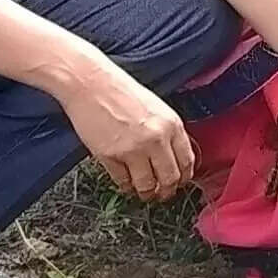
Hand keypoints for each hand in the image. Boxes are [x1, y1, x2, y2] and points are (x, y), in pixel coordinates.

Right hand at [57, 61, 195, 199]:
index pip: (186, 162)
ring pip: (147, 185)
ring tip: (143, 192)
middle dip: (166, 191)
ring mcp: (133, 149)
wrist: (91, 84)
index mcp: (171, 124)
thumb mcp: (156, 108)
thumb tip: (174, 158)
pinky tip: (126, 182)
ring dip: (146, 193)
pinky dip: (126, 186)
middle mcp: (156, 139)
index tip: (179, 182)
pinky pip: (123, 182)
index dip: (183, 177)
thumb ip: (168, 132)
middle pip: (169, 178)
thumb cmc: (121, 92)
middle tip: (161, 193)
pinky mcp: (111, 156)